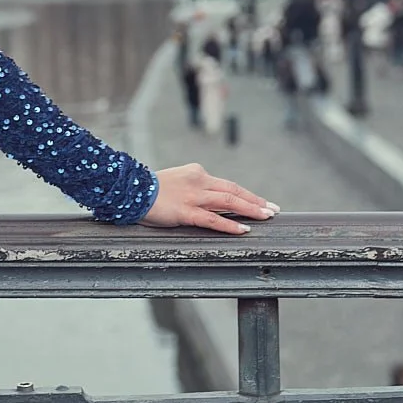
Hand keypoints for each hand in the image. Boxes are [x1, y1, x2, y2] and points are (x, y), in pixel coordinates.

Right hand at [141, 164, 276, 234]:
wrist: (130, 190)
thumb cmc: (150, 189)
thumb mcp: (176, 182)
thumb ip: (193, 188)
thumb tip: (208, 202)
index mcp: (197, 173)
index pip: (227, 184)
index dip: (246, 194)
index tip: (260, 201)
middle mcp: (199, 182)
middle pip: (234, 190)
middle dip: (256, 200)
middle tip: (272, 209)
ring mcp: (193, 196)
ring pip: (229, 201)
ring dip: (250, 209)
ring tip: (266, 217)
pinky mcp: (185, 211)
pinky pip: (213, 219)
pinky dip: (230, 224)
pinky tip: (243, 229)